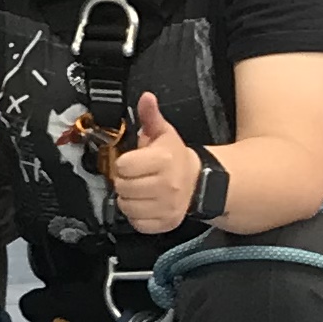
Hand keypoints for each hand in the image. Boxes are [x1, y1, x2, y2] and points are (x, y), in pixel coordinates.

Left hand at [107, 91, 201, 235]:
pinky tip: (144, 204)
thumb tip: (146, 97)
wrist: (199, 182)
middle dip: (124, 181)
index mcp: (163, 161)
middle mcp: (167, 186)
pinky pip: (138, 223)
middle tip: (134, 176)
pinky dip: (136, 216)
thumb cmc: (174, 156)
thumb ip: (150, 116)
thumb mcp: (163, 133)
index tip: (131, 162)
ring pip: (127, 207)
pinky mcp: (167, 223)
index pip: (123, 166)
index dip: (123, 163)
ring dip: (128, 199)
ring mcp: (168, 207)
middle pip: (123, 187)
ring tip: (138, 190)